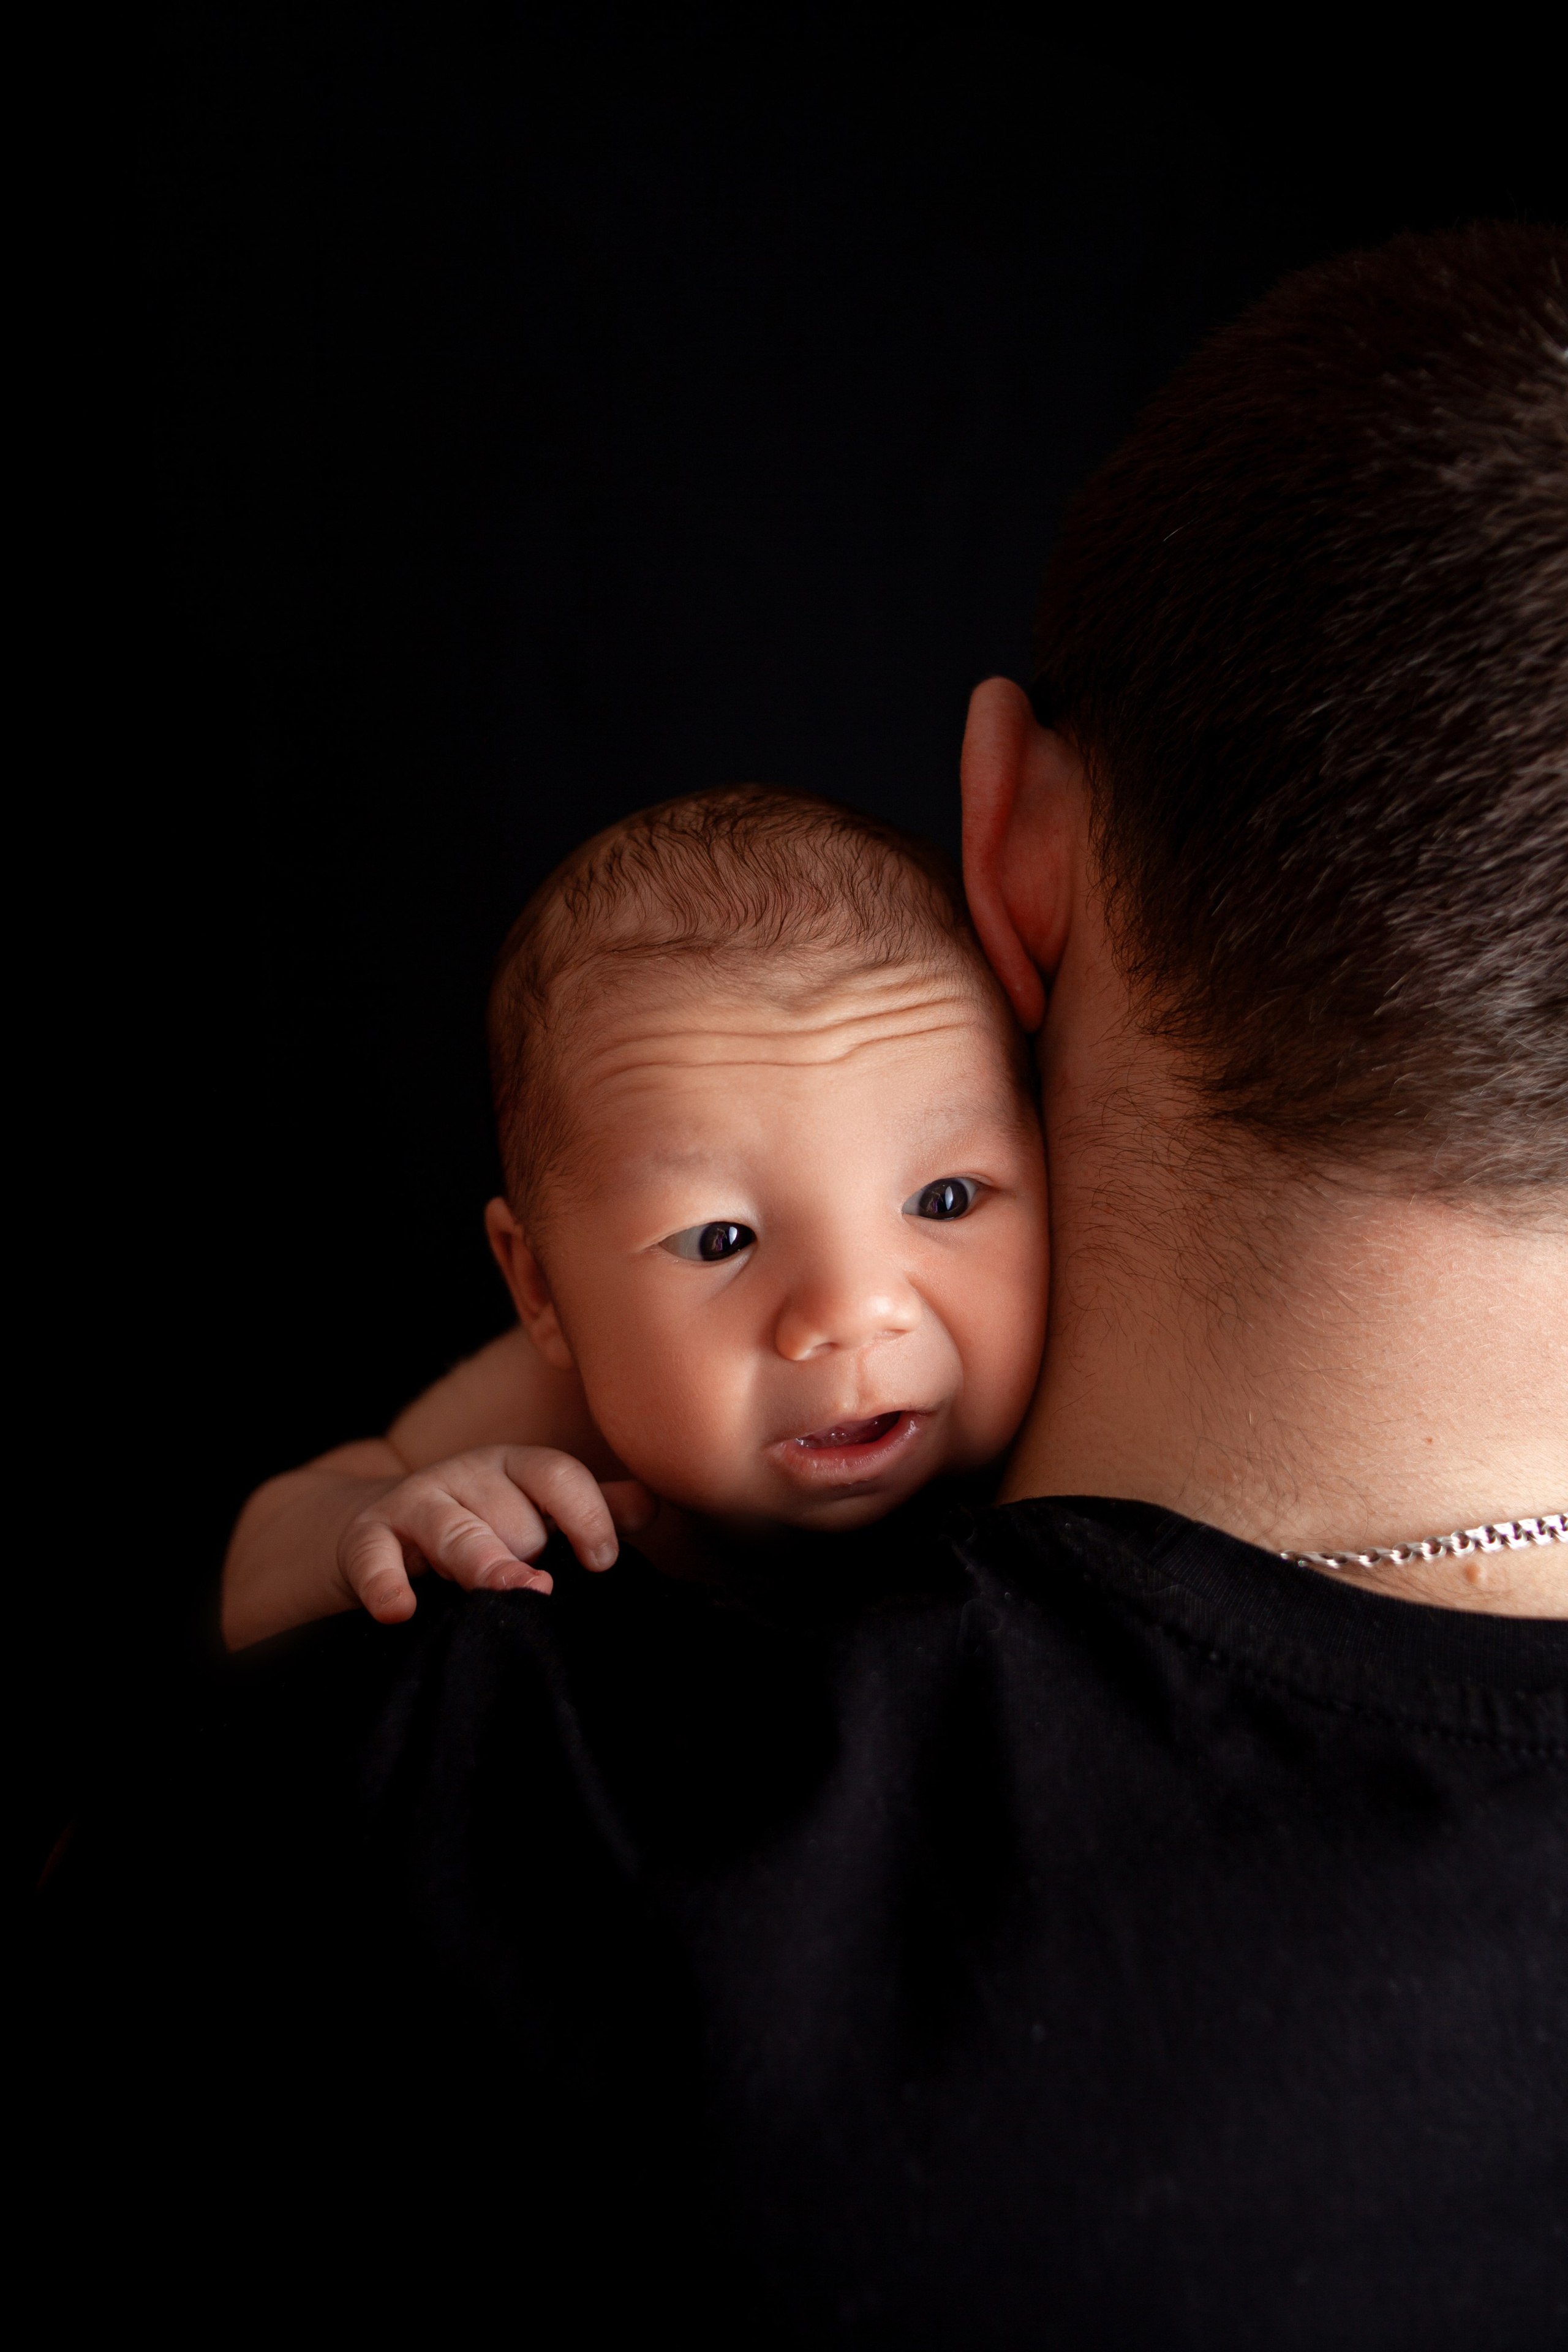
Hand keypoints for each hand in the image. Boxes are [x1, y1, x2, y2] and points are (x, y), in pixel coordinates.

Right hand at [337, 1446, 656, 1623]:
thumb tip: (651, 1505)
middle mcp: (466, 1476)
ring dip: (482, 1561)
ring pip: (454, 1531)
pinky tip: (399, 1609)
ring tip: (510, 1590)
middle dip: (524, 1552)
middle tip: (540, 1589)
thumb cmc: (480, 1525)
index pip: (557, 1474)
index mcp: (514, 1467)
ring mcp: (414, 1503)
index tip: (603, 1562)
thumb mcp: (533, 1510)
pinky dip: (384, 1582)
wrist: (379, 1529)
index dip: (585, 1514)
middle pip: (509, 1512)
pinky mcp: (367, 1538)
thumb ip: (589, 1510)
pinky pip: (374, 1557)